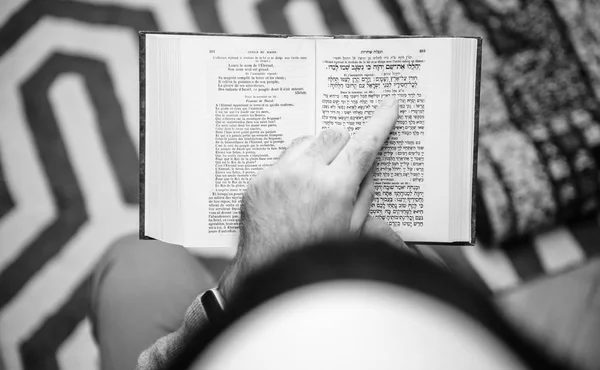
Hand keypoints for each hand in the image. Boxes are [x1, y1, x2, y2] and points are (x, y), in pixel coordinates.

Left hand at [219, 97, 406, 300]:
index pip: (364, 144)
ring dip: (318, 153)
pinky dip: (293, 170)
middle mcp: (304, 175)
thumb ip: (363, 194)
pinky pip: (281, 160)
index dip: (380, 122)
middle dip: (346, 144)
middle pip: (334, 134)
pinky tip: (293, 195)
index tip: (389, 106)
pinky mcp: (258, 181)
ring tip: (317, 181)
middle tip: (346, 165)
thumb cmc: (314, 256)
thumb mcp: (351, 230)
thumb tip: (369, 168)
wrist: (270, 273)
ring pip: (306, 142)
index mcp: (334, 188)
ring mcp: (277, 176)